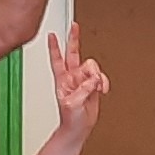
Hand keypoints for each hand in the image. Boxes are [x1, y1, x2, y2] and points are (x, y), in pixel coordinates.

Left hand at [48, 23, 107, 138]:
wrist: (78, 128)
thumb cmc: (70, 119)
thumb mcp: (73, 103)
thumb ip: (83, 89)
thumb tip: (93, 80)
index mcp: (62, 80)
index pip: (56, 59)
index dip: (54, 47)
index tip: (51, 35)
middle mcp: (71, 78)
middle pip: (73, 54)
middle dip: (74, 40)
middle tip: (73, 27)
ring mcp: (82, 81)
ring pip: (92, 67)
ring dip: (97, 76)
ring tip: (96, 88)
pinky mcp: (92, 86)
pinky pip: (100, 77)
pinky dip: (103, 82)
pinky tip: (102, 89)